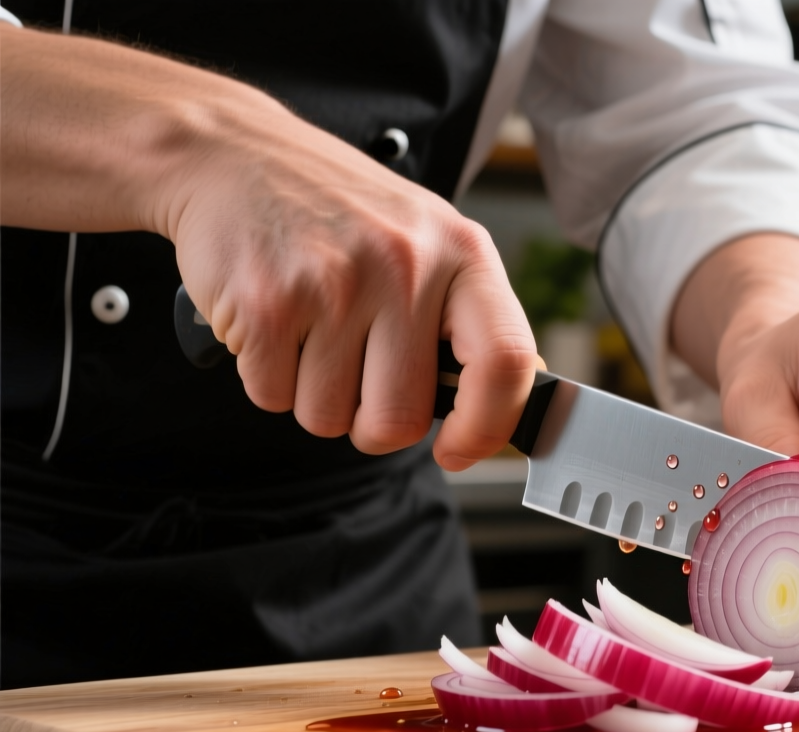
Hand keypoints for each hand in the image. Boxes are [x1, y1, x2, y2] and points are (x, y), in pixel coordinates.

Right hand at [168, 104, 538, 468]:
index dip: (487, 426)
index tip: (459, 449)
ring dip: (314, 396)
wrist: (233, 154)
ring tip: (311, 330)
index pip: (506, 362)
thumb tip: (503, 407)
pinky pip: (272, 398)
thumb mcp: (428, 239)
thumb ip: (468, 317)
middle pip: (400, 418)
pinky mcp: (267, 304)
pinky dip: (268, 378)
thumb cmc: (341, 211)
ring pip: (329, 418)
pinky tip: (274, 322)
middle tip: (357, 378)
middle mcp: (405, 266)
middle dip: (372, 423)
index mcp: (463, 252)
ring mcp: (335, 285)